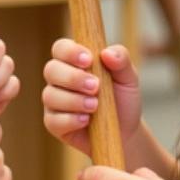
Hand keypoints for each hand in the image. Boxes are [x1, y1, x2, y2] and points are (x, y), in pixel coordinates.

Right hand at [42, 40, 141, 157]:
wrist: (126, 131)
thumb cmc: (123, 99)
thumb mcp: (129, 77)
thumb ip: (121, 60)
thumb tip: (107, 53)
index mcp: (74, 61)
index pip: (61, 48)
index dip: (70, 52)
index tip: (89, 60)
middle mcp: (59, 79)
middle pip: (51, 70)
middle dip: (72, 78)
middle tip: (95, 86)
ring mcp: (54, 102)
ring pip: (50, 95)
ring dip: (73, 100)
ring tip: (95, 105)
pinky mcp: (54, 124)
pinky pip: (53, 120)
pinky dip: (70, 120)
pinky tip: (86, 120)